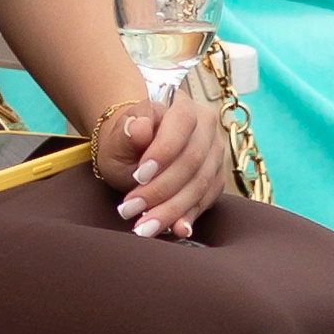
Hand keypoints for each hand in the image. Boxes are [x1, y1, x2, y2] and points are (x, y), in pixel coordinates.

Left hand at [92, 93, 226, 240]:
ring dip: (172, 209)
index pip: (181, 124)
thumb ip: (126, 134)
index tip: (138, 176)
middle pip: (192, 160)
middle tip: (132, 208)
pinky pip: (206, 201)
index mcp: (181, 105)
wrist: (136, 153)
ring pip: (200, 184)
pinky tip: (175, 229)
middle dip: (161, 189)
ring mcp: (214, 153)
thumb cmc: (126, 142)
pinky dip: (188, 216)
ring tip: (144, 226)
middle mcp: (205, 126)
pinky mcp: (216, 179)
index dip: (163, 152)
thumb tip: (138, 126)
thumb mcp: (117, 138)